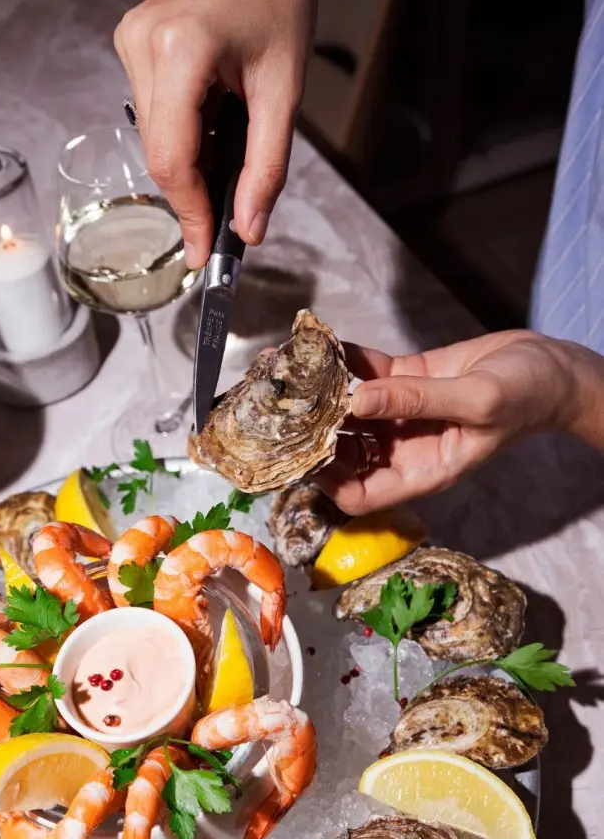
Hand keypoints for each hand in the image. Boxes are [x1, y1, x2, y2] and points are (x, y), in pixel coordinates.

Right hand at [115, 0, 316, 268]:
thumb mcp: (285, 89)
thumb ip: (267, 167)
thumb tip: (249, 229)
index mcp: (180, 50)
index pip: (173, 159)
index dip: (189, 213)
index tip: (204, 253)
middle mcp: (142, 44)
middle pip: (159, 154)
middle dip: (192, 195)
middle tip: (222, 227)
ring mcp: (132, 41)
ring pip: (153, 138)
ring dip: (191, 164)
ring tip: (230, 154)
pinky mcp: (134, 43)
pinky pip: (153, 113)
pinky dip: (184, 135)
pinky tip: (213, 126)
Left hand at [315, 330, 587, 513]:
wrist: (551, 368)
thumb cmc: (526, 398)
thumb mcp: (476, 402)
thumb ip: (416, 400)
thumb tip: (358, 399)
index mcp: (421, 470)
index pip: (359, 493)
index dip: (327, 481)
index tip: (302, 451)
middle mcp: (404, 448)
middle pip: (345, 452)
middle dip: (316, 432)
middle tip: (286, 405)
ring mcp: (402, 413)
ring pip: (349, 409)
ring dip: (324, 392)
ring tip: (295, 370)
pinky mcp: (407, 380)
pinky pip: (366, 374)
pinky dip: (346, 362)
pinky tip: (326, 345)